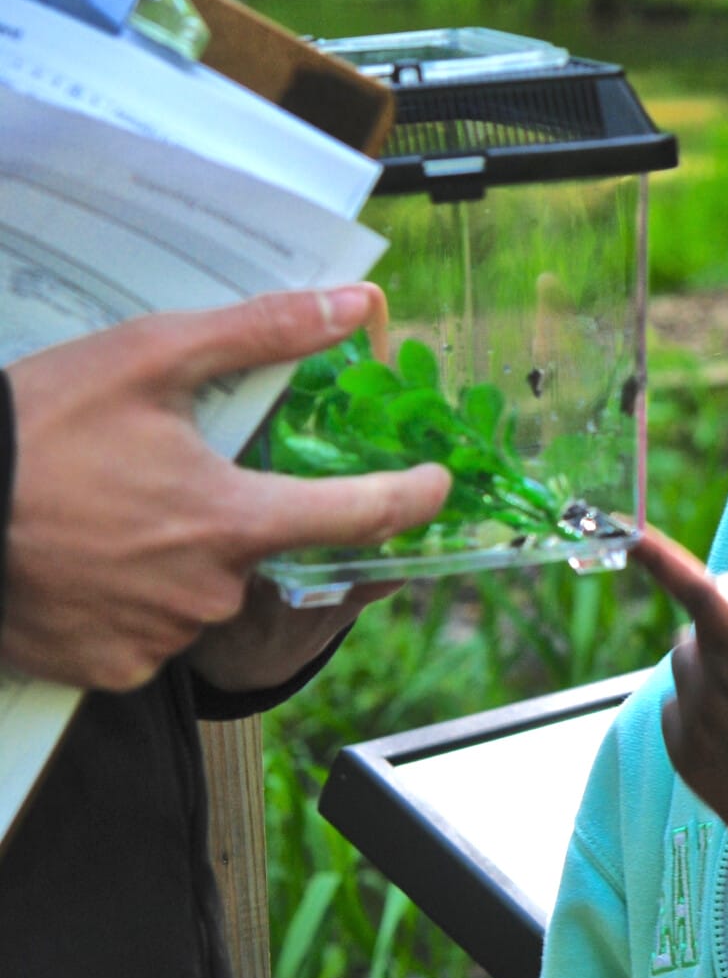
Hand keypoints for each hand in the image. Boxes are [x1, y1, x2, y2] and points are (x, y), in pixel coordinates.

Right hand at [2, 285, 451, 691]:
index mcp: (231, 518)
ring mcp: (160, 638)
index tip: (438, 484)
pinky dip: (133, 600)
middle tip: (154, 479)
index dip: (410, 498)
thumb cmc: (32, 428)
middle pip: (261, 549)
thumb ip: (264, 333)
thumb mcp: (149, 357)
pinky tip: (87, 563)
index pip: (359, 516)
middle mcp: (208, 589)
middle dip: (228, 514)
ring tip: (107, 516)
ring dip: (178, 557)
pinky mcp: (111, 671)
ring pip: (204, 591)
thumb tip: (357, 306)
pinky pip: (152, 634)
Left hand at [639, 528, 727, 856]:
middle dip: (727, 623)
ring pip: (686, 667)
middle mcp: (709, 681)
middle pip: (699, 625)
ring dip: (713, 665)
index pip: (693, 587)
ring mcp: (691, 722)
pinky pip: (677, 707)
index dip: (657, 556)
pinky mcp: (683, 756)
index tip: (628, 533)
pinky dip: (700, 704)